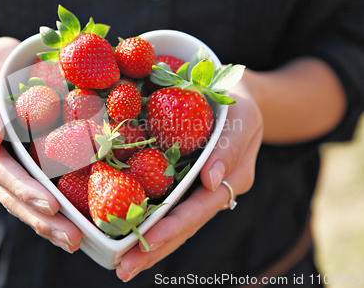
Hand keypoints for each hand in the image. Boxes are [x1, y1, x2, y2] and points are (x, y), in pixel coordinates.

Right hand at [0, 37, 81, 252]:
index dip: (21, 184)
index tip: (48, 203)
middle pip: (5, 190)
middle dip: (38, 214)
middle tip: (70, 235)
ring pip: (13, 200)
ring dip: (43, 223)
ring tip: (72, 241)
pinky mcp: (4, 170)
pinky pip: (20, 194)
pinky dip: (41, 213)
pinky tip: (66, 229)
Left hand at [116, 79, 262, 281]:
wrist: (234, 95)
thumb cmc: (238, 102)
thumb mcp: (242, 116)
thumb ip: (230, 147)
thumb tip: (211, 181)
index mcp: (232, 179)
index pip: (198, 210)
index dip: (172, 228)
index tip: (145, 244)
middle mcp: (214, 191)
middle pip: (184, 226)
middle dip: (154, 249)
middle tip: (123, 269)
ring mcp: (198, 189)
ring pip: (175, 223)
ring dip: (149, 245)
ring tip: (121, 264)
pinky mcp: (185, 182)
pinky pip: (167, 205)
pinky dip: (149, 222)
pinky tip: (128, 233)